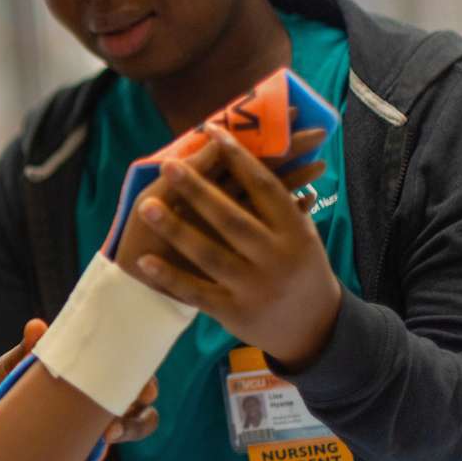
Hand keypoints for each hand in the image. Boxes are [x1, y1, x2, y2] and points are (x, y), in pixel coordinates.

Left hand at [0, 320, 160, 443]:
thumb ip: (32, 345)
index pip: (137, 371)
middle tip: (125, 413)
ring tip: (108, 435)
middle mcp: (106, 393)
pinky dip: (101, 446)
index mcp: (101, 368)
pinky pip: (102, 445)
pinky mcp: (85, 440)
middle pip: (142, 403)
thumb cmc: (15, 371)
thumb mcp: (21, 358)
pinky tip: (91, 446)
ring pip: (132, 426)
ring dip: (127, 430)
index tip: (144, 390)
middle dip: (140, 411)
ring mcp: (98, 419)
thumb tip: (36, 326)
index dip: (147, 380)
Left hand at [133, 123, 341, 370]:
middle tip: (169, 165)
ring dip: (176, 229)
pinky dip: (170, 278)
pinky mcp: (234, 312)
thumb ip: (282, 199)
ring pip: (210, 254)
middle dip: (199, 190)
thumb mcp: (302, 233)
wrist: (316, 328)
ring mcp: (254, 287)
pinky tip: (145, 262)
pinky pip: (197, 293)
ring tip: (146, 206)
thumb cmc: (300, 266)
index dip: (238, 158)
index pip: (264, 187)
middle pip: (232, 218)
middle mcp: (276, 258)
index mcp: (294, 230)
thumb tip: (264, 146)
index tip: (212, 132)